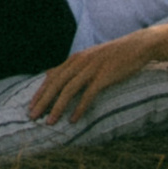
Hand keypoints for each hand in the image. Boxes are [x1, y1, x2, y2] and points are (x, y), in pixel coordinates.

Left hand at [28, 32, 153, 123]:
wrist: (137, 46)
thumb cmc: (113, 55)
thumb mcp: (90, 58)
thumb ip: (74, 67)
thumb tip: (54, 75)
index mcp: (76, 58)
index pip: (52, 76)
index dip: (40, 92)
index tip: (30, 107)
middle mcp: (81, 61)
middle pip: (57, 83)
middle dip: (43, 101)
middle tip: (33, 118)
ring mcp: (92, 67)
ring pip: (69, 90)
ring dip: (57, 107)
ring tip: (50, 123)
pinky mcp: (104, 75)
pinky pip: (88, 94)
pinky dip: (79, 108)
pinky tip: (74, 120)